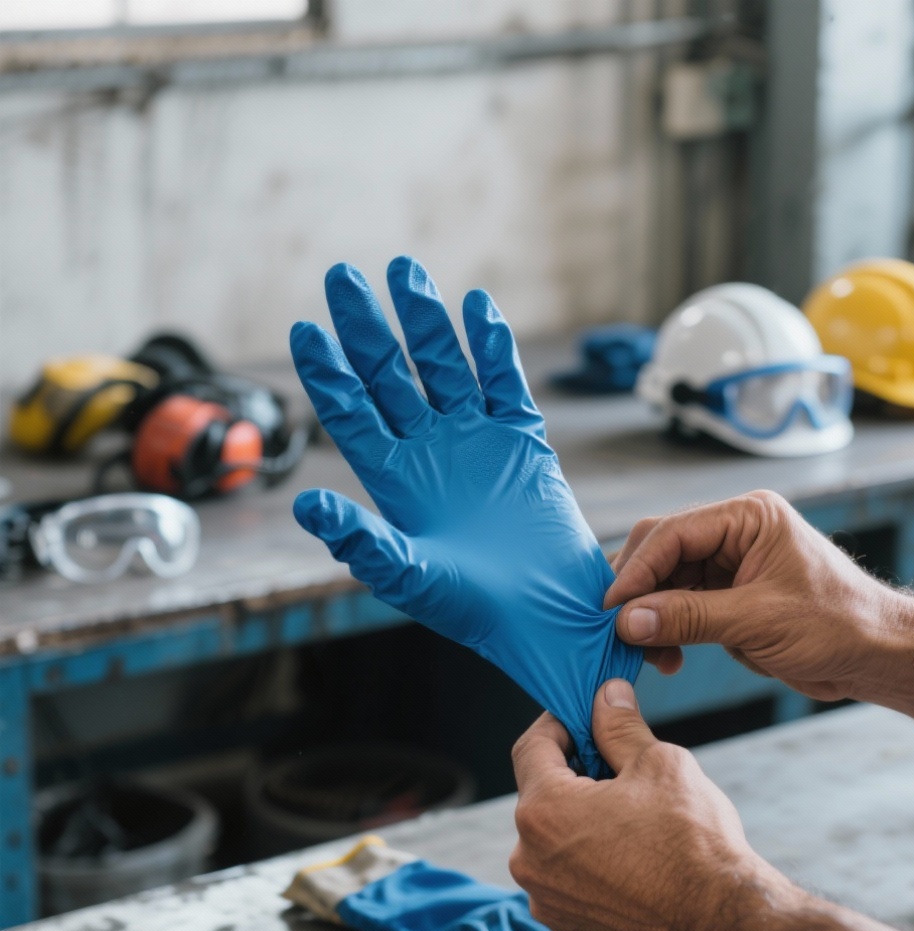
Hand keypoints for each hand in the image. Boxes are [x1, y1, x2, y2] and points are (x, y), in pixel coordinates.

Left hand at [290, 259, 640, 776]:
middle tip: (342, 278)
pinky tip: (476, 308)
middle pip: (390, 377)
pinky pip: (504, 384)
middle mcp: (430, 452)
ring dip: (426, 323)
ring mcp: (477, 442)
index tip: (306, 331)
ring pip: (444, 368)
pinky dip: (492, 347)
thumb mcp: (408, 578)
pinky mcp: (523, 442)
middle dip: (366, 329)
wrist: (546, 614)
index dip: (328, 374)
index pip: (351, 415)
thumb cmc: (474, 608)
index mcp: (395, 481)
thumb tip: (305, 504)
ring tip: (404, 272)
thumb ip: (361, 541)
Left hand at [509, 679, 782, 930]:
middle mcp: (529, 859)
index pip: (531, 747)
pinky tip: (635, 861)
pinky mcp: (567, 927)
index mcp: (543, 810)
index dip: (559, 723)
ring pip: (555, 841)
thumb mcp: (659, 764)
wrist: (722, 925)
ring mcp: (546, 899)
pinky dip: (590, 863)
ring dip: (582, 823)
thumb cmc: (692, 842)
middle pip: (543, 797)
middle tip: (623, 770)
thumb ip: (620, 726)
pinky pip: (568, 879)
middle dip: (576, 776)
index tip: (585, 716)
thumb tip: (607, 696)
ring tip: (636, 822)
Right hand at [604, 489, 902, 701]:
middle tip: (617, 632)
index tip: (609, 608)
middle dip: (638, 593)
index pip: (672, 533)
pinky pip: (680, 607)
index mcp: (748, 517)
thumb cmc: (837, 625)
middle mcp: (735, 533)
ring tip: (647, 655)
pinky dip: (667, 631)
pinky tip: (666, 658)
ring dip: (650, 618)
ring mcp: (730, 564)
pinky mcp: (729, 597)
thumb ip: (689, 617)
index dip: (636, 570)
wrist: (876, 656)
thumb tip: (628, 620)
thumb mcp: (758, 621)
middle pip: (661, 552)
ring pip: (665, 583)